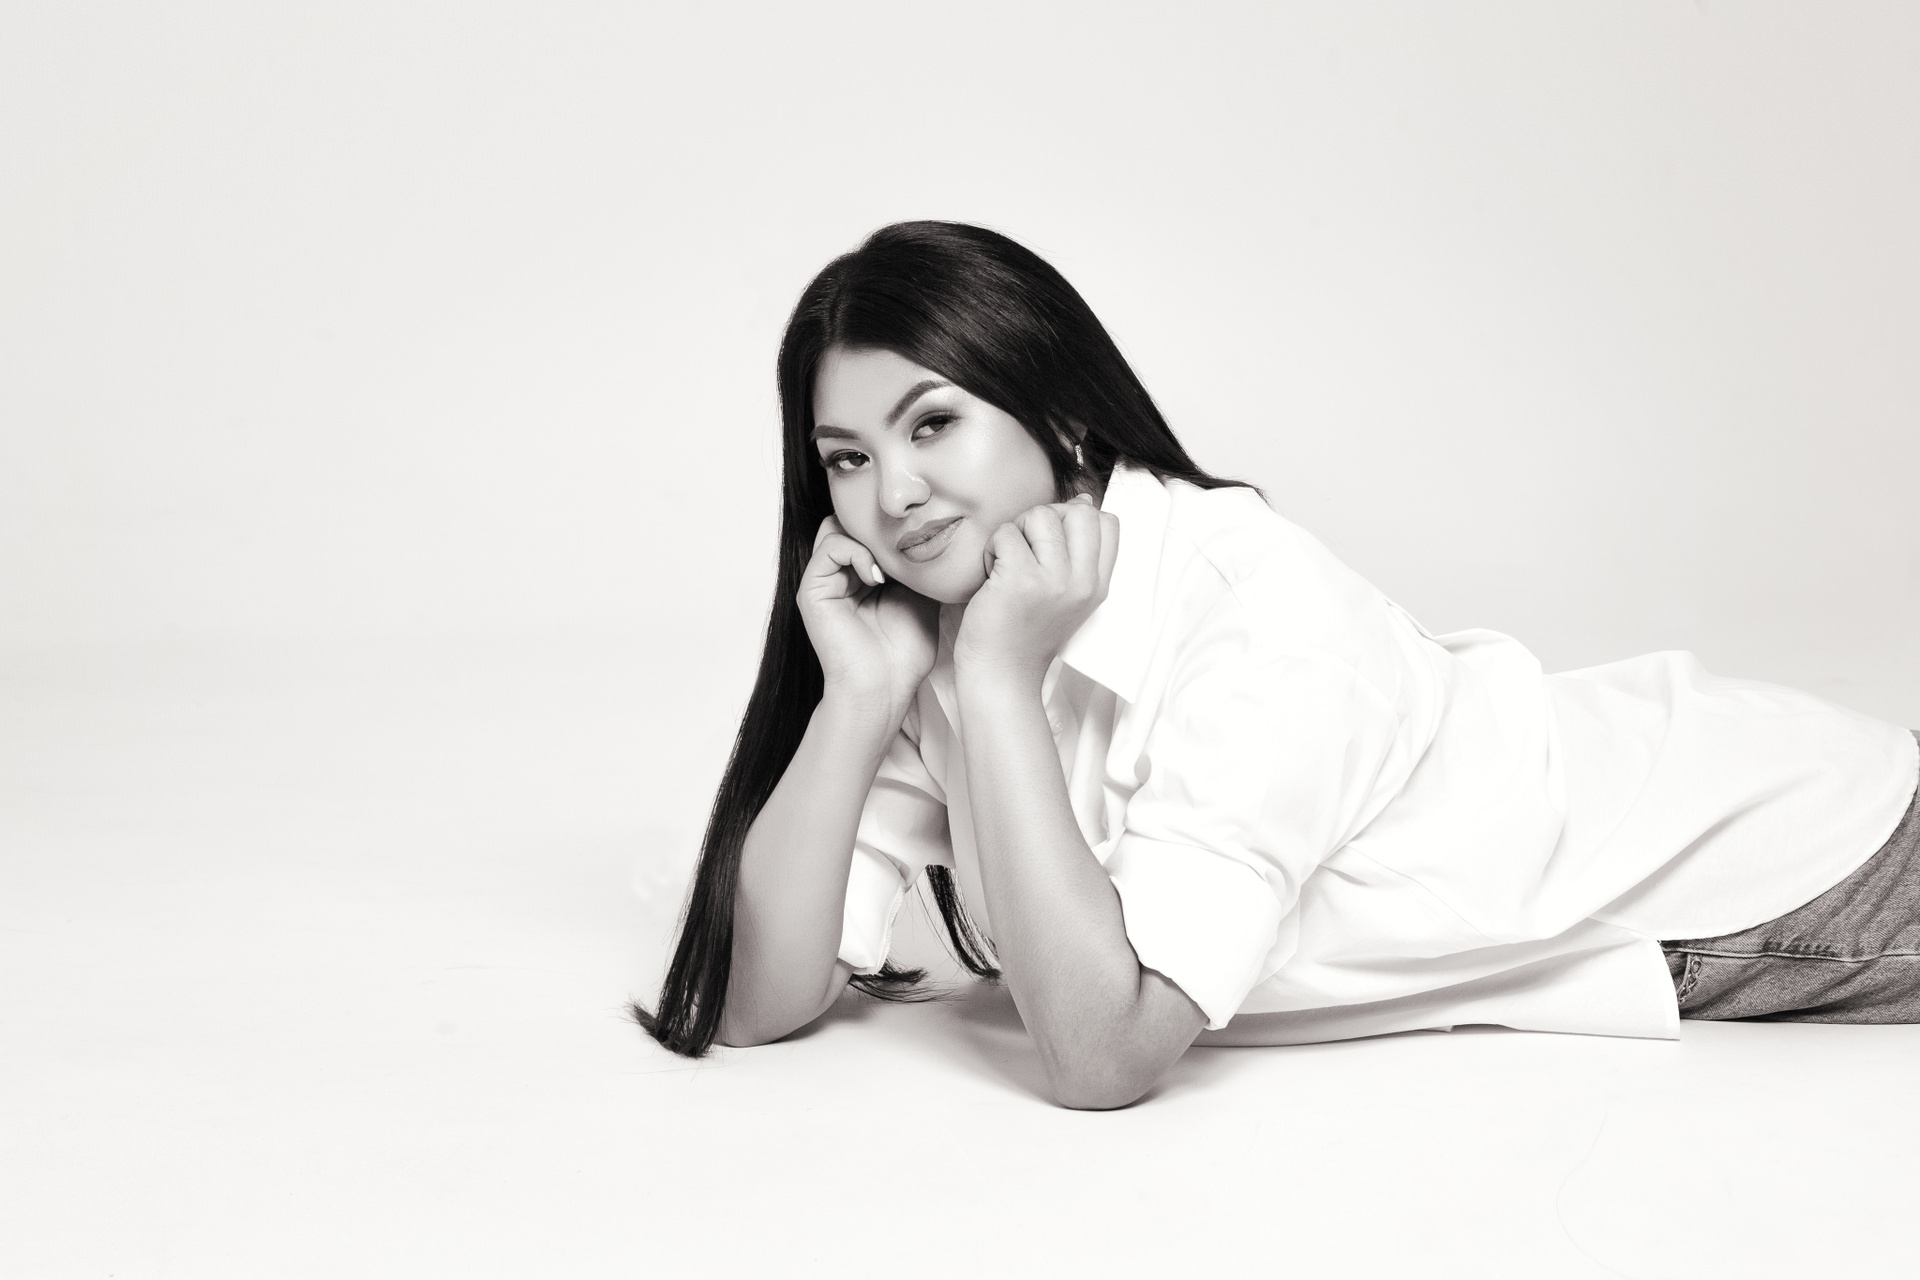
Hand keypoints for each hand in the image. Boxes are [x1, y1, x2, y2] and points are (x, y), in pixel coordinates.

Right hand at [797, 515, 939, 719]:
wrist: (884, 688)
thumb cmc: (904, 653)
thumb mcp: (922, 596)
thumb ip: (918, 564)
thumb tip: (936, 530)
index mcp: (864, 575)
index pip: (871, 529)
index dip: (894, 527)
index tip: (919, 538)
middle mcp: (841, 574)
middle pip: (851, 522)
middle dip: (878, 527)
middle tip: (904, 544)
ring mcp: (825, 581)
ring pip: (839, 527)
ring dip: (868, 539)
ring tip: (889, 567)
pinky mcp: (812, 590)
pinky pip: (830, 547)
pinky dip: (856, 553)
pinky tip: (876, 578)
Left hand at [954, 493, 1118, 685]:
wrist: (1002, 674)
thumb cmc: (1025, 632)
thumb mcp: (1066, 595)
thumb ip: (1078, 553)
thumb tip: (1083, 501)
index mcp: (1097, 585)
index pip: (1108, 523)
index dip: (1076, 519)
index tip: (1051, 544)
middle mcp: (1082, 582)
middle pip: (1078, 511)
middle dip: (1046, 518)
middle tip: (1026, 548)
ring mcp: (1053, 581)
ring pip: (1040, 515)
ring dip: (1015, 531)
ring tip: (1007, 562)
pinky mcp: (1020, 580)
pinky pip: (1006, 533)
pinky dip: (991, 548)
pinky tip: (991, 575)